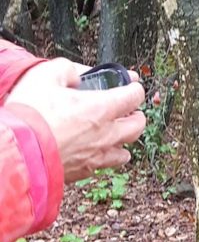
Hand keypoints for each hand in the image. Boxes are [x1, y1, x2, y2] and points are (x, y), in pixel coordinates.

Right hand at [6, 57, 146, 181]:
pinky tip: (95, 150)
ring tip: (113, 132)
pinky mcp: (85, 172)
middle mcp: (107, 134)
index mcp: (102, 108)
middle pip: (138, 126)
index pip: (134, 96)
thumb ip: (67, 70)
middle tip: (126, 109)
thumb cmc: (31, 113)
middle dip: (135, 115)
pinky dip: (106, 157)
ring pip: (126, 151)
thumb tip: (76, 74)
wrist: (17, 151)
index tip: (130, 84)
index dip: (134, 88)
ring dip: (123, 139)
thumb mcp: (46, 76)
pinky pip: (106, 166)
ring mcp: (98, 156)